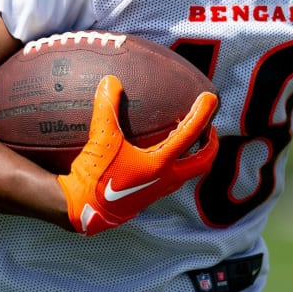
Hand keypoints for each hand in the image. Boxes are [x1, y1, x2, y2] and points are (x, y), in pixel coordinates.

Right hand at [56, 74, 218, 234]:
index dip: (203, 113)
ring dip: (195, 155)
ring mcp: (158, 191)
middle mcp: (165, 180)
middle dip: (210, 143)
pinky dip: (178, 163)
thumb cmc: (94, 175)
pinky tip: (161, 153)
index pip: (190, 134)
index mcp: (160, 165)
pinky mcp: (148, 196)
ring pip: (189, 172)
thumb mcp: (101, 138)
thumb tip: (110, 81)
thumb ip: (106, 107)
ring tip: (188, 137)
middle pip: (202, 162)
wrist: (81, 209)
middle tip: (209, 127)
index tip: (211, 98)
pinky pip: (173, 178)